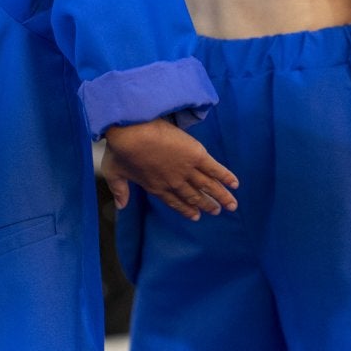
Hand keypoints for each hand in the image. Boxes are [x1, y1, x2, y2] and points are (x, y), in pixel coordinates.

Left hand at [101, 118, 237, 220]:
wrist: (132, 133)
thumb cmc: (122, 150)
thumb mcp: (115, 172)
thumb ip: (119, 190)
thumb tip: (120, 206)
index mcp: (156, 187)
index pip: (174, 201)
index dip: (186, 209)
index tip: (195, 216)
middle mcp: (174, 182)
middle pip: (194, 196)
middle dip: (206, 204)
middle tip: (217, 211)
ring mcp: (186, 170)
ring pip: (208, 185)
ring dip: (221, 196)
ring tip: (232, 205)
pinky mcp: (196, 155)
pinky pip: (214, 169)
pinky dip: (225, 176)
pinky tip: (234, 184)